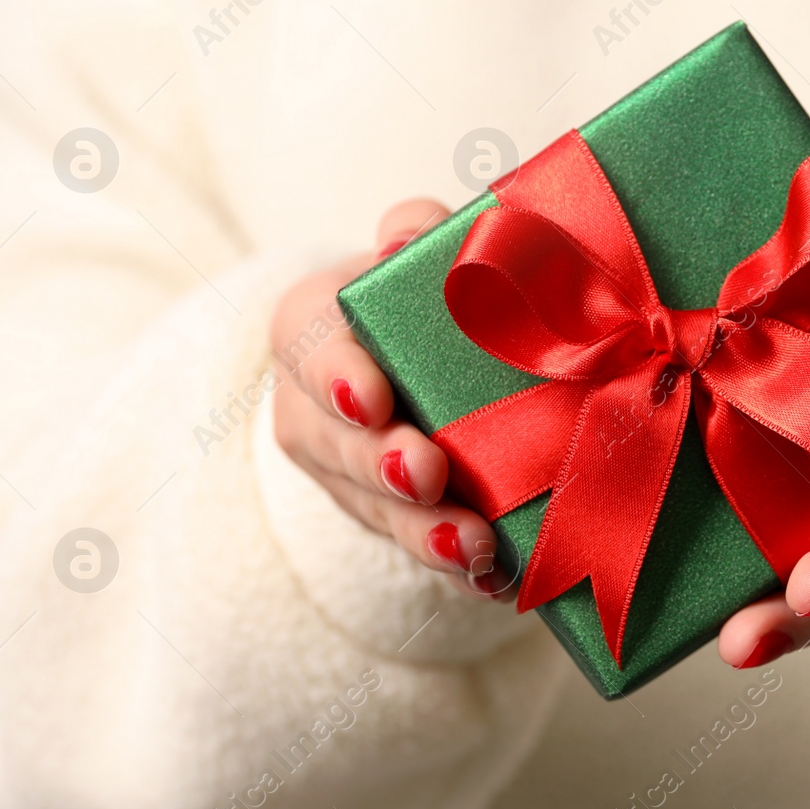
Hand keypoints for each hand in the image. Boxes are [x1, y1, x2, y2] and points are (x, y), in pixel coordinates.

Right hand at [271, 199, 514, 600]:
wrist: (420, 360)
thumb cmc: (422, 295)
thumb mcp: (414, 253)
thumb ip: (413, 229)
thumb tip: (411, 235)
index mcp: (311, 332)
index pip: (309, 347)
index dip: (334, 374)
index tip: (369, 396)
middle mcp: (315, 413)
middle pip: (340, 446)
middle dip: (381, 464)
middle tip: (424, 473)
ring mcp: (352, 479)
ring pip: (380, 512)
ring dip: (426, 533)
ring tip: (474, 547)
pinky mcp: (394, 524)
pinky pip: (424, 552)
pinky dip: (464, 570)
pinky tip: (501, 579)